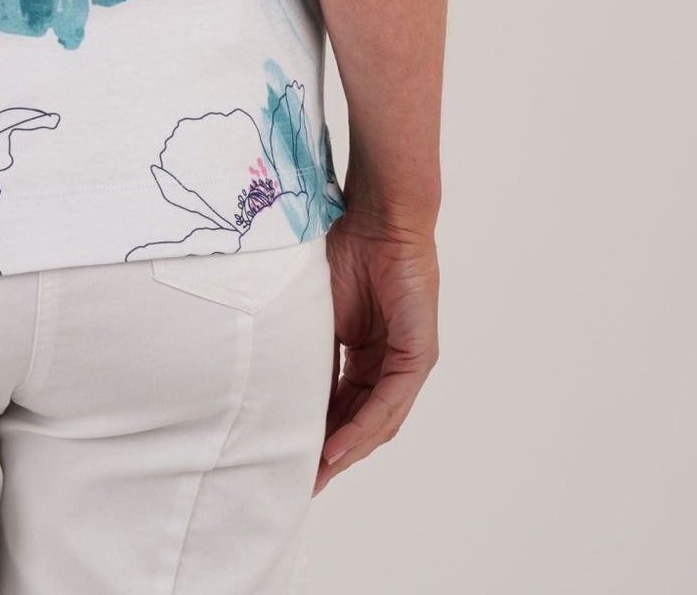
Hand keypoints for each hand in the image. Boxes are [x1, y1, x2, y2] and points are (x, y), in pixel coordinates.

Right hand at [315, 215, 438, 493]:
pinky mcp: (420, 353)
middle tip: (301, 481)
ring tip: (316, 473)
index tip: (290, 459)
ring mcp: (408, 360)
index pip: (344, 404)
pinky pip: (391, 401)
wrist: (377, 215)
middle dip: (333, 452)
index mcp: (366, 352)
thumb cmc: (344, 247)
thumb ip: (309, 349)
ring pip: (379, 419)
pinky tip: (339, 446)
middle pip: (362, 420)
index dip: (319, 432)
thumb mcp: (316, 311)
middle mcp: (390, 361)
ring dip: (347, 448)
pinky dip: (364, 427)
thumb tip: (277, 385)